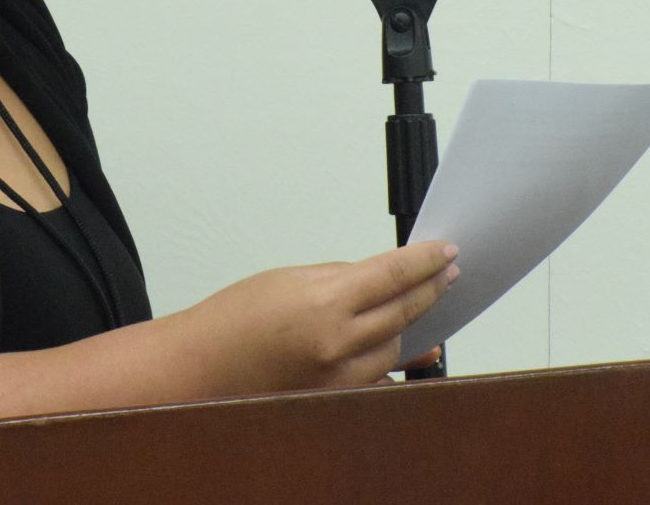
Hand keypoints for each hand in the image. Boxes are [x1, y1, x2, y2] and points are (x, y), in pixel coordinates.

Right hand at [173, 240, 458, 398]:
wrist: (203, 366)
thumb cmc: (235, 318)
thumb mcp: (290, 278)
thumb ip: (340, 277)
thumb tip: (378, 277)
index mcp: (325, 303)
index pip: (393, 275)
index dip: (424, 261)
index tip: (444, 252)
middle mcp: (338, 343)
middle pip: (404, 312)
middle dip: (429, 289)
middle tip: (446, 272)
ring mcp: (339, 377)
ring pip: (396, 347)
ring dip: (409, 323)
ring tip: (421, 301)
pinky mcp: (336, 398)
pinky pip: (380, 377)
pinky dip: (393, 358)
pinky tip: (412, 348)